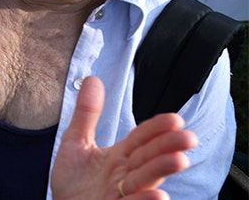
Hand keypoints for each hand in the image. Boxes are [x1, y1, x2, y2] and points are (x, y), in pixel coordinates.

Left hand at [51, 77, 196, 199]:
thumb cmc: (75, 181)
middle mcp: (126, 175)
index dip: (156, 129)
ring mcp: (122, 194)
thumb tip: (93, 78)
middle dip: (168, 148)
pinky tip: (157, 195)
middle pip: (149, 158)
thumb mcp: (76, 143)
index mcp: (121, 156)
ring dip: (161, 171)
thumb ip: (87, 114)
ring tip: (179, 160)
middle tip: (189, 138)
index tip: (176, 119)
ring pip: (145, 181)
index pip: (141, 139)